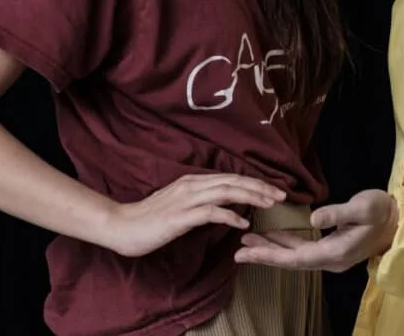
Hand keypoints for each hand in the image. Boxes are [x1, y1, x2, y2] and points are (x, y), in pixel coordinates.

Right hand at [104, 174, 286, 257]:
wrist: (121, 225)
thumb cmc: (148, 218)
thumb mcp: (178, 205)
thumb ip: (198, 201)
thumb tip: (222, 205)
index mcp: (192, 181)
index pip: (229, 178)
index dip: (254, 182)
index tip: (274, 190)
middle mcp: (191, 185)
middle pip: (233, 181)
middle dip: (260, 187)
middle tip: (282, 195)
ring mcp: (185, 200)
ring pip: (226, 192)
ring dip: (251, 197)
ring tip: (270, 204)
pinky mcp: (180, 217)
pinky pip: (211, 213)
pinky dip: (230, 216)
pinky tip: (243, 224)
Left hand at [233, 189, 398, 271]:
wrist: (401, 220)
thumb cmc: (382, 210)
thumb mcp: (363, 207)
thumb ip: (337, 213)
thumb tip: (313, 218)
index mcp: (335, 253)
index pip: (295, 258)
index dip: (269, 256)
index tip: (246, 252)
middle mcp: (330, 260)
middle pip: (291, 262)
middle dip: (264, 256)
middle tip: (237, 250)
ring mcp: (331, 256)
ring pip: (295, 257)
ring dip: (272, 250)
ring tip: (248, 242)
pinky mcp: (331, 248)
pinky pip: (302, 251)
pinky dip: (285, 245)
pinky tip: (273, 238)